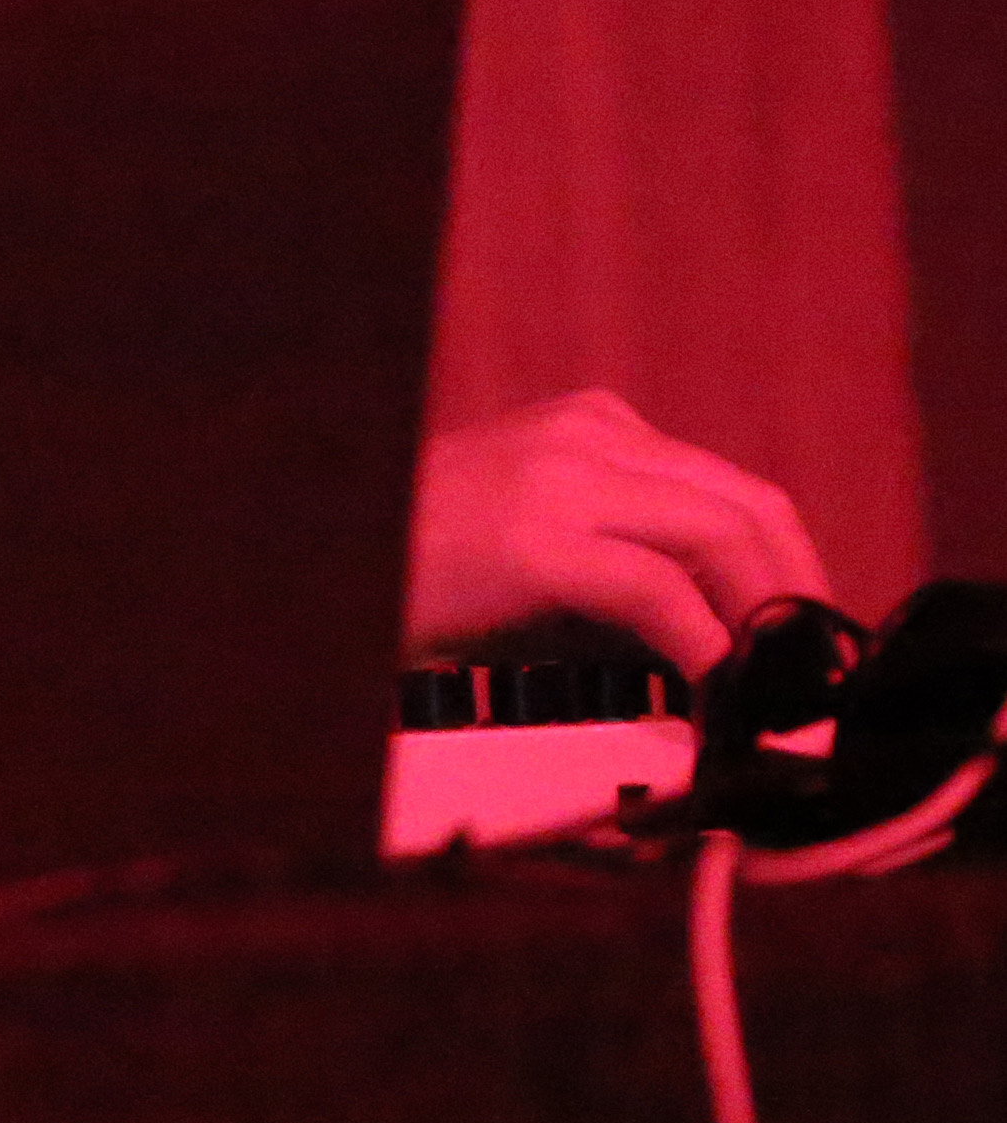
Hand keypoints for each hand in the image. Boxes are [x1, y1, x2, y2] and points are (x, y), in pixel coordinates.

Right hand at [403, 388, 830, 674]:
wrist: (309, 563)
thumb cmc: (417, 577)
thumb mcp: (536, 553)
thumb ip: (622, 568)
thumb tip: (723, 645)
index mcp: (592, 426)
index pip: (735, 492)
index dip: (789, 573)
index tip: (804, 645)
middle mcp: (588, 434)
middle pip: (751, 507)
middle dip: (800, 599)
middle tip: (813, 681)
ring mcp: (559, 479)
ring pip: (725, 538)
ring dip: (769, 624)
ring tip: (777, 691)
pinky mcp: (533, 542)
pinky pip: (660, 594)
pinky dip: (707, 650)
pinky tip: (714, 695)